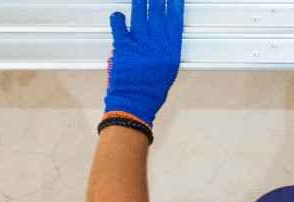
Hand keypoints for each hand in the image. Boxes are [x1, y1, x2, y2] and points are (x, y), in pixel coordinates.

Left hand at [104, 0, 184, 128]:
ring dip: (140, 2)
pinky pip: (119, 25)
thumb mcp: (168, 69)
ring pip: (140, 14)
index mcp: (170, 49)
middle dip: (157, 0)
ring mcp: (139, 42)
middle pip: (158, 13)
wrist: (135, 100)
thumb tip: (164, 38)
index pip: (174, 21)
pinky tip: (119, 15)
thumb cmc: (152, 89)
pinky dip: (118, 18)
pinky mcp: (123, 45)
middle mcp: (156, 42)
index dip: (175, 6)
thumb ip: (166, 51)